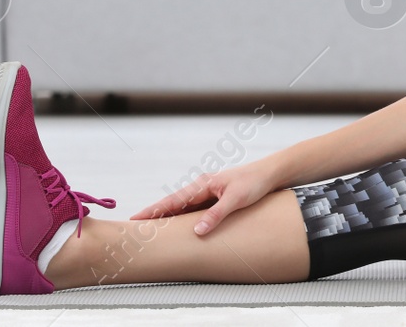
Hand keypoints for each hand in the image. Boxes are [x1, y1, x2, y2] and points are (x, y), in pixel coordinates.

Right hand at [130, 160, 276, 235]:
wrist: (271, 173)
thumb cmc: (254, 183)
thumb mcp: (235, 199)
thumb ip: (216, 215)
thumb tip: (197, 231)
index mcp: (203, 185)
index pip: (172, 201)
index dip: (153, 211)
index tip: (135, 218)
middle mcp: (202, 187)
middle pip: (173, 204)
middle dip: (155, 215)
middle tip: (135, 227)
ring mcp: (208, 192)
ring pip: (183, 207)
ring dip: (168, 216)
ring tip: (151, 229)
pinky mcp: (216, 198)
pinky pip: (194, 209)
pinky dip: (183, 217)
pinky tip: (179, 226)